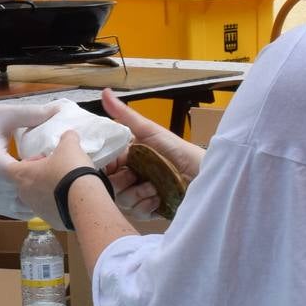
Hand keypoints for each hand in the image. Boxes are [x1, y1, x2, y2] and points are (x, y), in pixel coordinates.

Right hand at [0, 101, 60, 217]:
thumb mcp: (1, 115)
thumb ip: (30, 114)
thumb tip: (58, 111)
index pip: (28, 175)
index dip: (44, 167)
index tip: (51, 155)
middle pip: (30, 194)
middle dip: (45, 183)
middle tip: (54, 167)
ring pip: (26, 208)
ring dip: (38, 195)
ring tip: (43, 177)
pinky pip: (17, 211)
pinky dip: (29, 202)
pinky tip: (34, 187)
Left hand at [7, 131, 93, 226]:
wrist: (85, 201)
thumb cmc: (70, 170)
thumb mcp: (69, 146)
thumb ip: (67, 138)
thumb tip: (69, 135)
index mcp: (23, 175)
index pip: (12, 167)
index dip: (27, 161)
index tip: (43, 158)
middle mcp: (26, 195)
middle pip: (25, 183)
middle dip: (38, 175)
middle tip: (55, 169)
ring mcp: (37, 210)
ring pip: (38, 198)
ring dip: (47, 190)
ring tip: (65, 183)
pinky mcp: (51, 220)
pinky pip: (51, 210)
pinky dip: (58, 204)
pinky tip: (72, 198)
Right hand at [97, 89, 203, 218]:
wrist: (201, 172)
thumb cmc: (177, 149)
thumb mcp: (149, 130)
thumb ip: (124, 114)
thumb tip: (105, 92)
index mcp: (128, 157)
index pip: (105, 166)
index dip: (107, 168)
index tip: (118, 166)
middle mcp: (131, 175)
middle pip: (111, 186)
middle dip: (124, 183)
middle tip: (138, 176)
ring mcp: (140, 193)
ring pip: (122, 201)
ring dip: (138, 194)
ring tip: (154, 187)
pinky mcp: (149, 209)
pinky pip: (136, 213)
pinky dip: (147, 206)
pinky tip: (158, 198)